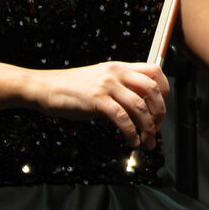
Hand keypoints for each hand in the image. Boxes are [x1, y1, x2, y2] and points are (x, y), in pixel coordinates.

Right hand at [28, 59, 168, 146]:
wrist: (44, 87)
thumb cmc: (71, 87)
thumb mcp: (100, 80)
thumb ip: (120, 90)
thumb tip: (138, 109)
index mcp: (120, 67)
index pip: (155, 71)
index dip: (164, 89)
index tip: (161, 106)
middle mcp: (117, 73)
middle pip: (153, 90)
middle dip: (159, 113)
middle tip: (156, 128)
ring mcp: (107, 86)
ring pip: (140, 107)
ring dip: (148, 128)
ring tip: (147, 142)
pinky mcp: (97, 100)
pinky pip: (122, 118)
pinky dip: (131, 132)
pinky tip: (131, 141)